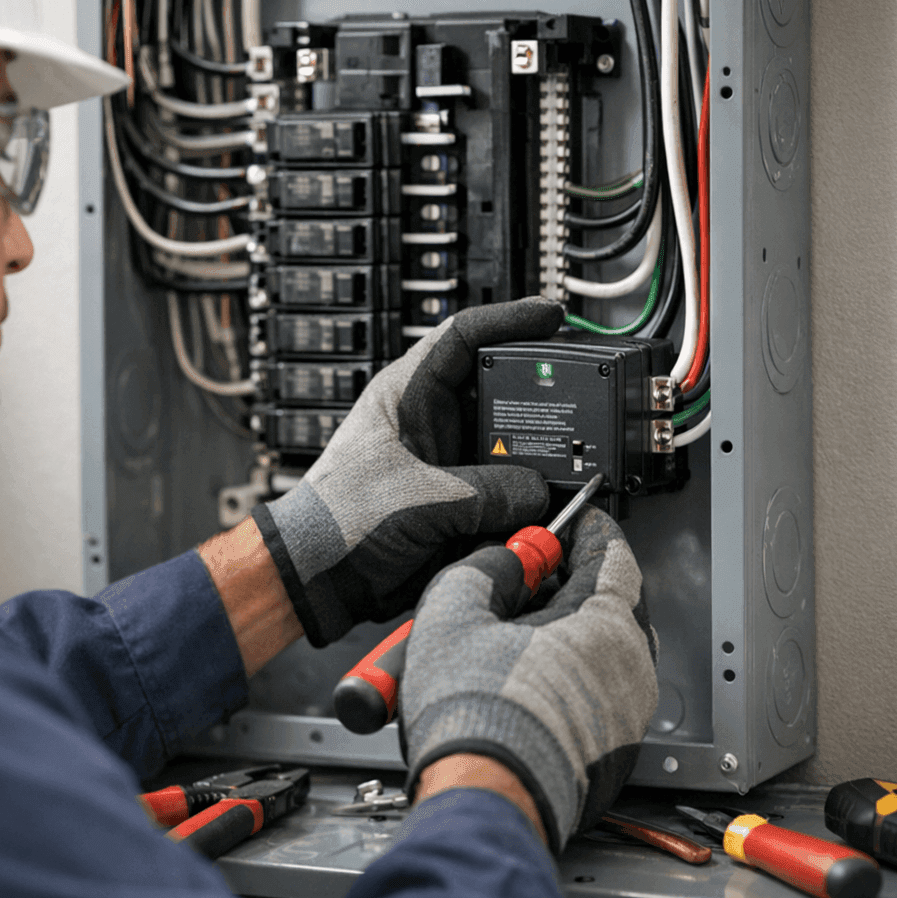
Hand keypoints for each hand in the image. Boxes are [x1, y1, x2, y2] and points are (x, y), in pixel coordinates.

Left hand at [252, 297, 562, 646]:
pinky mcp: (459, 504)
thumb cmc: (335, 521)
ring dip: (537, 458)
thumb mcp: (414, 497)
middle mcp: (431, 423)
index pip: (463, 336)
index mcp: (407, 395)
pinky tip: (547, 506)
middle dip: (539, 397)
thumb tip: (537, 492)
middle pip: (499, 391)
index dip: (510, 320)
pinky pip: (506, 493)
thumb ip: (481, 492)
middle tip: (578, 399)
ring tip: (568, 464)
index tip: (552, 316)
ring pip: (510, 447)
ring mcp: (448, 463)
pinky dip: (528, 501)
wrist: (318, 580)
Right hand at [398, 506, 658, 852]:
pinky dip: (568, 678)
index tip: (570, 523)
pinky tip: (522, 683)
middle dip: (570, 584)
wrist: (484, 798)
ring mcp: (627, 714)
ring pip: (603, 652)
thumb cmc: (475, 716)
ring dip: (567, 634)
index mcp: (606, 622)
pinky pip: (598, 695)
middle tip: (528, 578)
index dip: (586, 530)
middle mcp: (631, 666)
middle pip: (611, 602)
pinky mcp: (613, 751)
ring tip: (512, 636)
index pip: (612, 552)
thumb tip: (500, 561)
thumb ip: (483, 568)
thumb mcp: (453, 610)